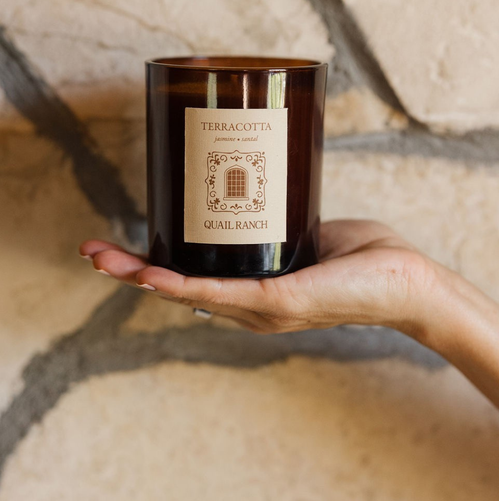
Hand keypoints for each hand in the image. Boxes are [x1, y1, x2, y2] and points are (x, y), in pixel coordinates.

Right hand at [79, 220, 435, 335]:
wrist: (408, 280)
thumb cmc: (364, 259)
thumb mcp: (308, 234)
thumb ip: (279, 221)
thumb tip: (260, 192)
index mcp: (253, 291)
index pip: (191, 279)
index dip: (151, 266)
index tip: (118, 249)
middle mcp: (249, 307)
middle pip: (178, 288)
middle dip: (130, 271)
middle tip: (91, 251)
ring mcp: (261, 309)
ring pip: (188, 292)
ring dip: (142, 276)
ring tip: (103, 259)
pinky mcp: (278, 302)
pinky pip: (219, 293)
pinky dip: (181, 285)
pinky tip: (149, 276)